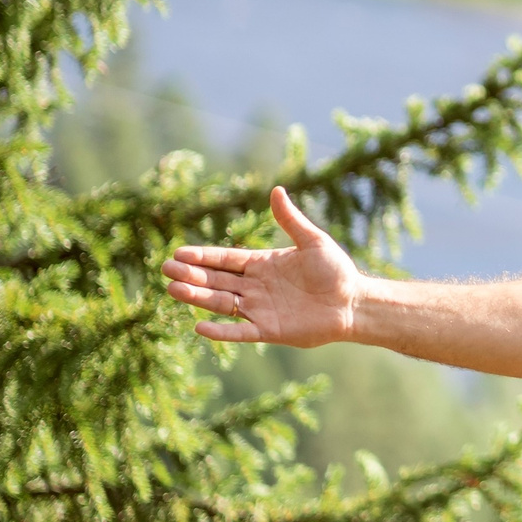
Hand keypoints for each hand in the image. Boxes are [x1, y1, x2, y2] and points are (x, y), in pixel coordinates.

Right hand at [163, 186, 359, 348]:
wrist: (354, 302)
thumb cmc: (336, 271)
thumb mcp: (313, 241)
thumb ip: (291, 220)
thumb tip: (276, 190)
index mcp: (262, 264)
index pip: (225, 259)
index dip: (203, 256)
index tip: (178, 253)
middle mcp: (256, 287)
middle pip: (217, 280)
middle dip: (192, 274)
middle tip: (166, 269)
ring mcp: (260, 309)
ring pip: (222, 303)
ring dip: (198, 297)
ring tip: (174, 289)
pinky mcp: (269, 330)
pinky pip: (240, 331)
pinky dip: (221, 331)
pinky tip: (199, 326)